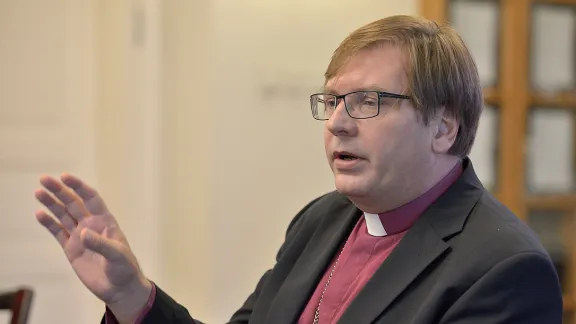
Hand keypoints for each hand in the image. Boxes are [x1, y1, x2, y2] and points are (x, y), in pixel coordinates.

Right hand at [34, 173, 151, 319]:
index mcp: (105, 221)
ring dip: (51, 204)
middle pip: (73, 203)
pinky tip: (40, 214)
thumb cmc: (125, 269)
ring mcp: (80, 236)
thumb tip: (83, 233)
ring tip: (38, 192)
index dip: (79, 187)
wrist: (119, 288)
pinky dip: (49, 223)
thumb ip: (101, 244)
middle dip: (60, 190)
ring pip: (63, 215)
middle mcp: (91, 225)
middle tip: (44, 179)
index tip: (65, 177)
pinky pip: (58, 232)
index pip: (91, 198)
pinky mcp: (71, 249)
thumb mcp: (117, 255)